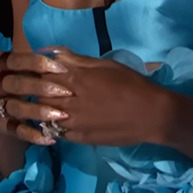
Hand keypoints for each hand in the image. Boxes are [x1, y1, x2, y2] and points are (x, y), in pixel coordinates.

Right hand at [0, 49, 73, 145]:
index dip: (39, 63)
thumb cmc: (16, 85)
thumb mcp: (19, 68)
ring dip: (40, 111)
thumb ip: (30, 55)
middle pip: (17, 83)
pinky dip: (34, 134)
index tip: (62, 68)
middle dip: (43, 87)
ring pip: (16, 107)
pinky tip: (50, 137)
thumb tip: (45, 36)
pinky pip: (16, 130)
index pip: (17, 59)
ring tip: (62, 115)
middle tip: (66, 92)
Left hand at [36, 48, 171, 146]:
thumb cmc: (131, 84)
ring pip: (46, 114)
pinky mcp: (79, 138)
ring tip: (56, 103)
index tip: (48, 71)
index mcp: (77, 79)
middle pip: (42, 94)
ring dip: (47, 108)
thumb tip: (57, 53)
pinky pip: (57, 131)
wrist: (150, 115)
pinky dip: (55, 124)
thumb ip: (79, 60)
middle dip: (42, 90)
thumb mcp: (106, 65)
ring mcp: (73, 122)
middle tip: (51, 87)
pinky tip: (62, 119)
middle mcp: (71, 101)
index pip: (45, 74)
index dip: (44, 72)